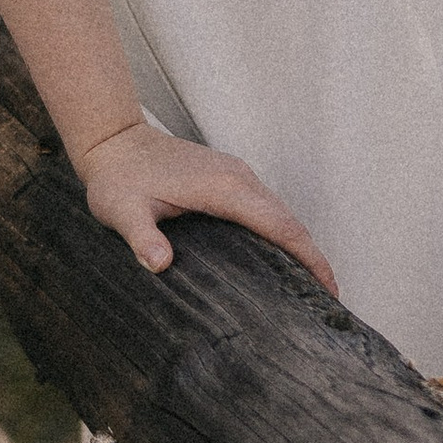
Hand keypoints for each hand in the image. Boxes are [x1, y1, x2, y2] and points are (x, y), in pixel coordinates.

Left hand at [75, 122, 336, 292]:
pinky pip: (267, 208)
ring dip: (300, 246)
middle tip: (328, 302)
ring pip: (281, 214)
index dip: (309, 259)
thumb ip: (141, 237)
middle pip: (290, 222)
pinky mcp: (230, 178)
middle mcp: (240, 178)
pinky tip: (280, 258)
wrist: (114, 140)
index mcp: (225, 188)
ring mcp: (237, 175)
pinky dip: (283, 233)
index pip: (281, 226)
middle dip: (313, 259)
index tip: (329, 289)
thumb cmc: (118, 178)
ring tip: (312, 288)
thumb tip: (159, 263)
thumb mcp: (122, 211)